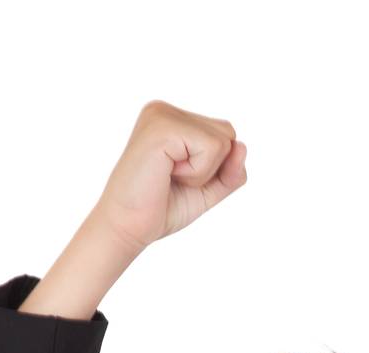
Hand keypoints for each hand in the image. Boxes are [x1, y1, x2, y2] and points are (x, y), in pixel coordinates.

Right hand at [95, 99, 246, 254]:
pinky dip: (198, 173)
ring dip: (204, 172)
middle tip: (174, 179)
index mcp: (172, 118)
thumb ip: (231, 170)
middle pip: (227, 133)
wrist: (127, 228)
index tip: (178, 179)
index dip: (214, 168)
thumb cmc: (160, 209)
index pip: (224, 135)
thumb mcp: (206, 189)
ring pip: (223, 140)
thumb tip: (242, 145)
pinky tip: (168, 174)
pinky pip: (211, 148)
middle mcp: (165, 109)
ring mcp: (162, 114)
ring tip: (170, 176)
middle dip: (212, 168)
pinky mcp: (163, 126)